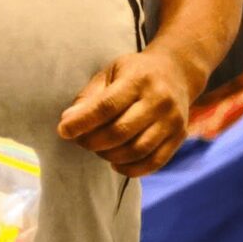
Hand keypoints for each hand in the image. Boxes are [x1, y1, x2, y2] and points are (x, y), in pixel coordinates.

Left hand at [57, 49, 195, 177]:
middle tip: (80, 141)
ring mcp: (172, 120)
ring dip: (109, 155)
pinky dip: (131, 169)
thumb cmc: (134, 73)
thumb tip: (68, 121)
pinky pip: (154, 162)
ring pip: (137, 150)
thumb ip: (89, 97)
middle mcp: (158, 100)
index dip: (82, 121)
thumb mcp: (109, 74)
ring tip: (97, 149)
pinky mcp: (179, 137)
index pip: (106, 106)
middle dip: (93, 142)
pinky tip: (115, 163)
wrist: (176, 72)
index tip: (63, 130)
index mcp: (137, 79)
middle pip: (121, 131)